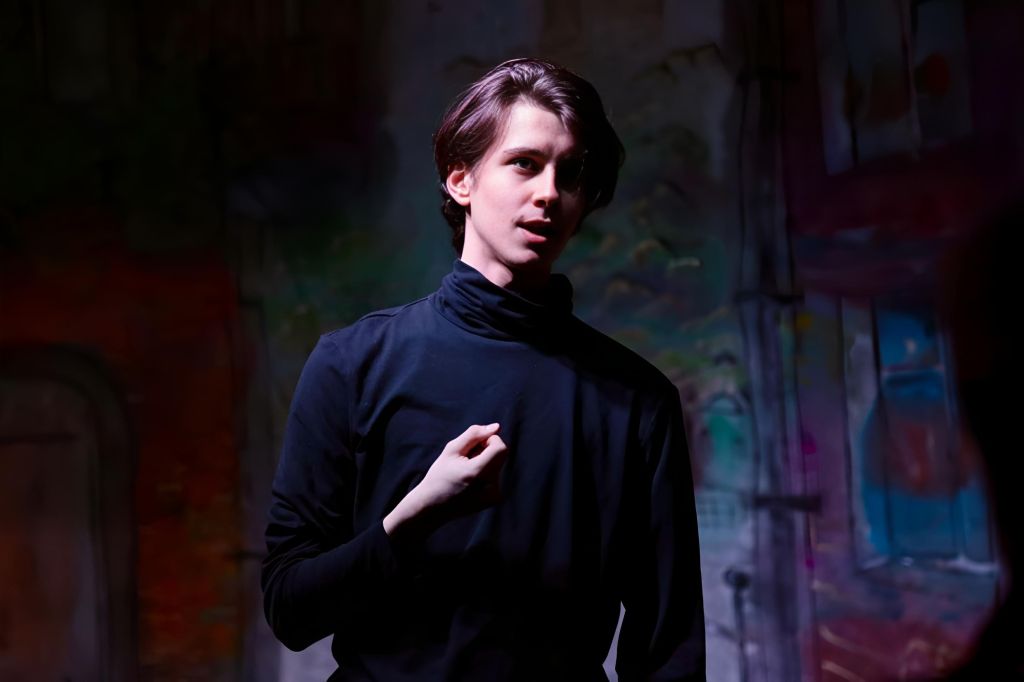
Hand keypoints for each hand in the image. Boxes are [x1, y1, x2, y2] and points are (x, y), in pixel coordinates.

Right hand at [383, 423, 507, 538]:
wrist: (432, 506)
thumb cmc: (440, 475)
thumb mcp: (452, 449)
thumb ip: (474, 435)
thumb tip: (497, 427)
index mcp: (478, 472)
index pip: (500, 448)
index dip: (490, 441)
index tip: (475, 444)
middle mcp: (490, 486)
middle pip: (500, 456)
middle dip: (486, 451)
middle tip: (466, 459)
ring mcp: (494, 495)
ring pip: (497, 465)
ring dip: (485, 463)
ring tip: (465, 472)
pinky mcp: (494, 500)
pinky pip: (496, 477)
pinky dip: (485, 474)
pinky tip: (470, 482)